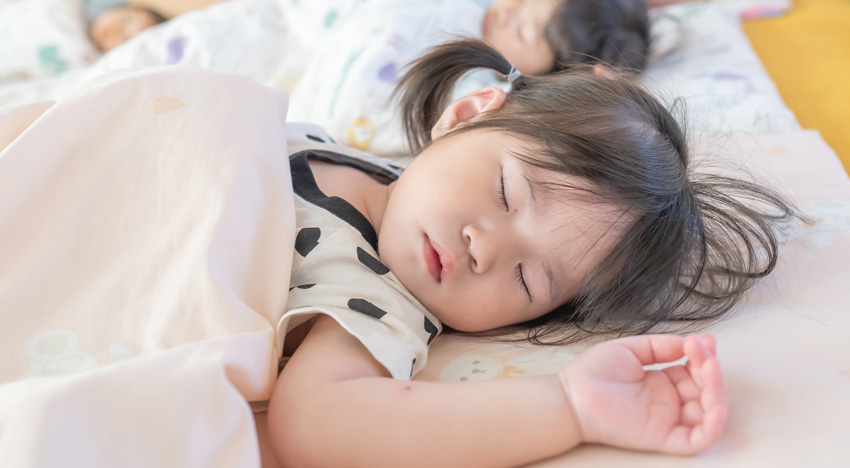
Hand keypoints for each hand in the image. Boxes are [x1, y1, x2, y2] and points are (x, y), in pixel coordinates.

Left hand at [558, 334, 725, 454]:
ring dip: (717, 390)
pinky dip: (714, 426)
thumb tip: (689, 342)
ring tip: (709, 366)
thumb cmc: (593, 374)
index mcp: (662, 383)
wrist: (571, 395)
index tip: (703, 339)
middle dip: (711, 368)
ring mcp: (668, 420)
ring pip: (709, 412)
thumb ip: (660, 346)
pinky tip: (716, 405)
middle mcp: (669, 402)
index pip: (696, 372)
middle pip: (707, 390)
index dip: (705, 356)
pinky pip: (699, 439)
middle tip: (701, 351)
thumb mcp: (631, 350)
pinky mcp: (664, 437)